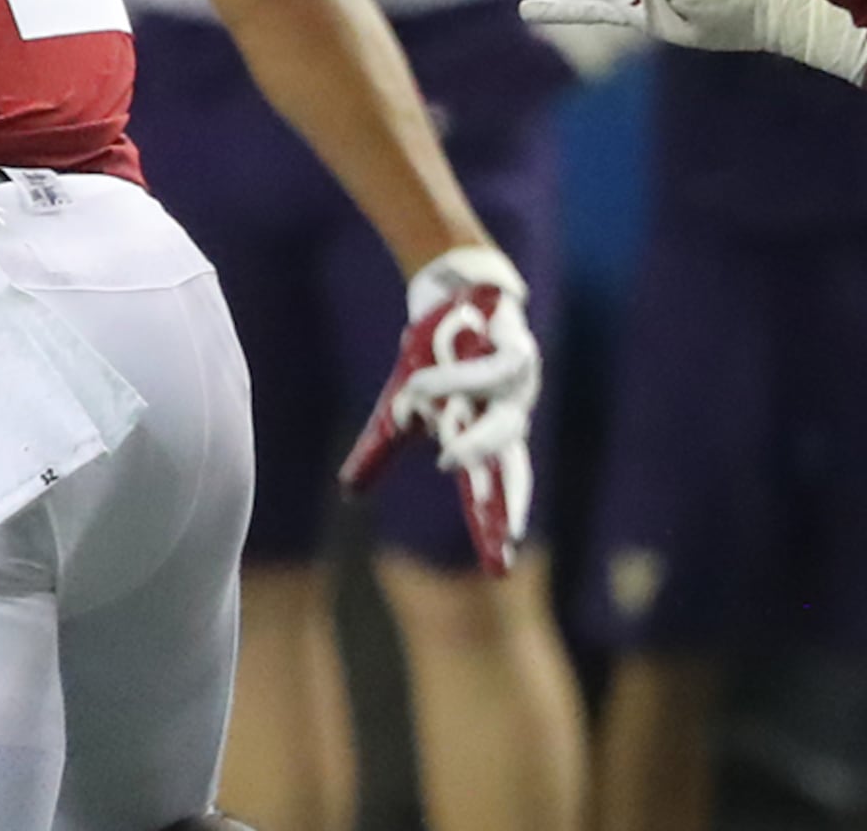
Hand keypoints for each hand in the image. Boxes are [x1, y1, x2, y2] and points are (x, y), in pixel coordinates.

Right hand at [341, 244, 539, 574]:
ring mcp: (517, 387)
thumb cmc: (430, 359)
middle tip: (488, 520)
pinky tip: (427, 379)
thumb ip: (380, 453)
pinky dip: (455, 379)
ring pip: (500, 422)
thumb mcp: (398, 410)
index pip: (492, 490)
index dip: (494, 527)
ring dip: (470, 437)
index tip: (500, 566)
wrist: (453, 299)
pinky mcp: (517, 350)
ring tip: (438, 442)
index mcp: (484, 435)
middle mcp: (508, 416)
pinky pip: (488, 372)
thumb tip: (349, 493)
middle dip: (501, 496)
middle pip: (510, 465)